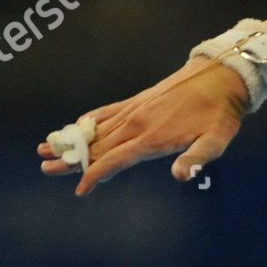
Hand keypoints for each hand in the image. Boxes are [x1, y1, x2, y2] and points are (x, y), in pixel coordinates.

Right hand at [35, 56, 249, 196]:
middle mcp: (138, 123)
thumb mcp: (216, 141)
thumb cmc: (221, 114)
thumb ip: (197, 159)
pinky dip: (89, 120)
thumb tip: (180, 175)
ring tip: (47, 148)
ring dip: (72, 141)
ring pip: (97, 130)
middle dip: (71, 160)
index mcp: (153, 137)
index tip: (81, 190)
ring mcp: (135, 110)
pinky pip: (107, 112)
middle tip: (46, 168)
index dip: (95, 175)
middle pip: (97, 146)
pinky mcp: (137, 101)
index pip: (115, 160)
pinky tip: (75, 126)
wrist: (221, 77)